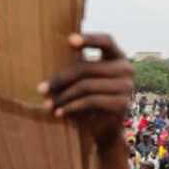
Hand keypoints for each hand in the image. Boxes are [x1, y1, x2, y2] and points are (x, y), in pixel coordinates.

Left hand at [41, 33, 133, 148]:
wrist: (104, 128)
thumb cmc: (90, 98)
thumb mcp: (84, 78)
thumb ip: (76, 64)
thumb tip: (50, 47)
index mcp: (118, 56)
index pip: (106, 41)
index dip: (89, 39)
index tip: (69, 40)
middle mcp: (126, 69)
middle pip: (88, 67)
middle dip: (61, 79)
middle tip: (42, 89)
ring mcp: (126, 87)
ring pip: (87, 86)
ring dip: (63, 96)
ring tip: (48, 104)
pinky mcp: (122, 104)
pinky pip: (91, 101)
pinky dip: (72, 107)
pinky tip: (59, 113)